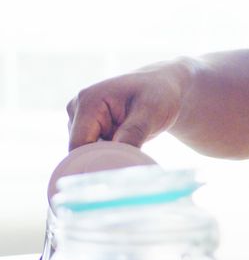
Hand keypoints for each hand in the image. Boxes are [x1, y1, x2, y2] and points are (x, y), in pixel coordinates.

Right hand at [66, 59, 187, 150]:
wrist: (161, 87)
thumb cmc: (157, 95)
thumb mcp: (151, 111)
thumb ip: (133, 133)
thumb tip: (117, 159)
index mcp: (88, 101)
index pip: (79, 144)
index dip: (94, 162)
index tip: (117, 172)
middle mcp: (76, 108)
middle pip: (80, 150)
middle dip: (103, 159)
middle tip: (132, 160)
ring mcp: (79, 118)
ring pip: (86, 152)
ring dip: (107, 155)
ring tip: (133, 145)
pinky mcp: (87, 127)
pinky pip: (93, 149)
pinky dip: (109, 153)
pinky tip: (128, 145)